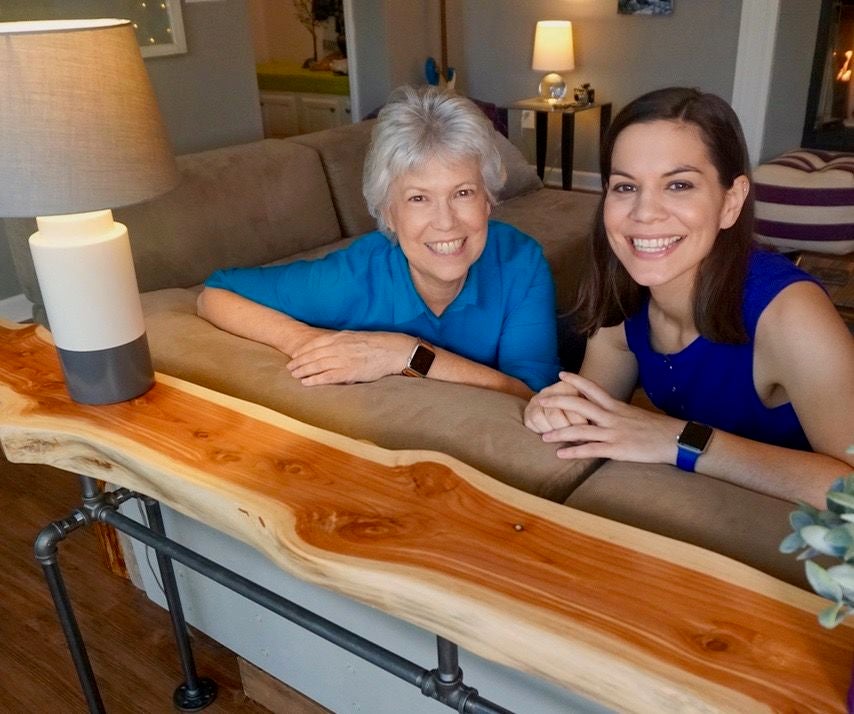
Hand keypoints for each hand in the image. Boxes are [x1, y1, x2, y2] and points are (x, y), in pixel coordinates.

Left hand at [287, 330, 411, 385]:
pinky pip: (327, 377)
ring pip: (317, 366)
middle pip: (313, 355)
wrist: (393, 350)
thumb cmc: (378, 343)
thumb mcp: (357, 336)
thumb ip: (343, 340)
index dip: (303, 350)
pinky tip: (306, 383)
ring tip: (294, 376)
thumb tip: (333, 343)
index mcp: (341, 337)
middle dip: (299, 362)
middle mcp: (339, 348)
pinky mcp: (349, 372)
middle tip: (290, 368)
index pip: (315, 344)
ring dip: (303, 371)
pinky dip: (315, 380)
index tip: (295, 355)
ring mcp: (343, 360)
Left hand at [536, 372, 682, 463]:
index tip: (560, 374)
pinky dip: (574, 453)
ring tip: (543, 436)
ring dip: (559, 433)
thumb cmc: (656, 427)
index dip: (575, 381)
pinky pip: (591, 450)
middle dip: (558, 402)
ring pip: (581, 430)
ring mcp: (614, 433)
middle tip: (541, 401)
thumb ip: (616, 413)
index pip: (593, 388)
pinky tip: (560, 454)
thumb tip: (602, 412)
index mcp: (616, 406)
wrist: (676, 439)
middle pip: (580, 405)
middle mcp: (612, 416)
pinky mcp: (617, 449)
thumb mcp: (634, 414)